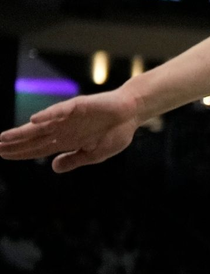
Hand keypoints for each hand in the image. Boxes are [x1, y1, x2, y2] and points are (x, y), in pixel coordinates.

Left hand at [0, 90, 140, 172]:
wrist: (133, 113)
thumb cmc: (116, 132)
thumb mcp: (95, 154)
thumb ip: (74, 160)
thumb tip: (53, 168)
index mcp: (68, 140)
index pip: (39, 148)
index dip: (21, 152)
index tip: (3, 156)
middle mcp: (64, 128)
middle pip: (34, 138)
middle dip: (15, 144)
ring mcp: (69, 117)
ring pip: (41, 125)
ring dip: (23, 132)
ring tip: (4, 138)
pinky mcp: (78, 106)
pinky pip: (60, 111)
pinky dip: (47, 115)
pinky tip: (34, 121)